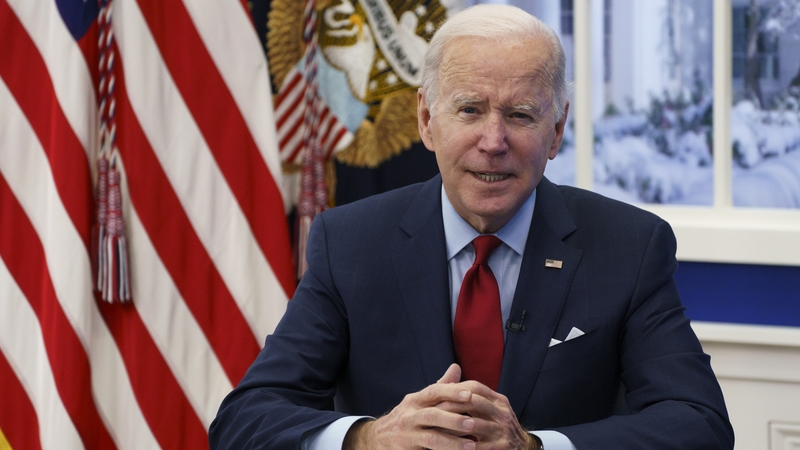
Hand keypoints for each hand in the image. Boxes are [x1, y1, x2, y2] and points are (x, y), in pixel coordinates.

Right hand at [343, 364, 479, 449]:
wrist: (377, 438)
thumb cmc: (406, 417)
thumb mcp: (419, 401)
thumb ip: (440, 387)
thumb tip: (456, 367)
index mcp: (415, 400)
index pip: (433, 392)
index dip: (451, 392)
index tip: (470, 394)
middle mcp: (409, 415)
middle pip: (432, 415)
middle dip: (453, 419)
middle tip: (473, 422)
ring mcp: (406, 434)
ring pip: (430, 438)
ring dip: (452, 442)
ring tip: (471, 445)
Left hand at [435, 368, 534, 449]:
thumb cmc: (498, 429)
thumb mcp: (490, 411)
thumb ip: (471, 398)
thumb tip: (445, 378)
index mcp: (499, 401)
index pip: (475, 387)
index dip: (455, 389)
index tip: (435, 393)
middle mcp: (503, 413)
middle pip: (473, 401)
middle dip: (450, 405)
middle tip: (430, 410)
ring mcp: (503, 431)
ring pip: (472, 424)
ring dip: (451, 426)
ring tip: (433, 428)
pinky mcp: (500, 448)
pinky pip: (475, 446)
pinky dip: (458, 445)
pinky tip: (445, 446)